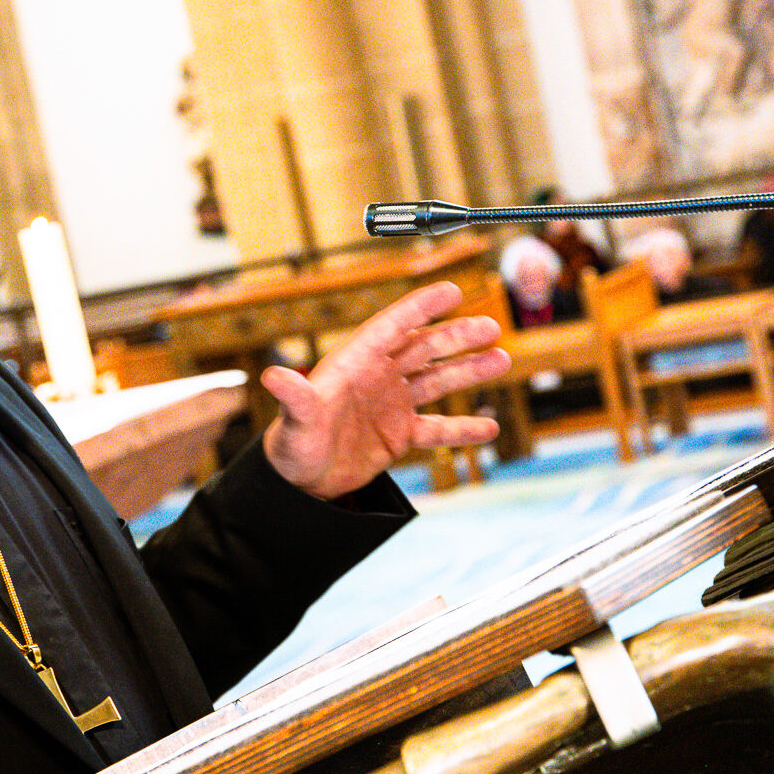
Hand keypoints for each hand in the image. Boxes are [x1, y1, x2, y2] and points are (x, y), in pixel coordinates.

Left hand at [261, 281, 509, 499]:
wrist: (299, 483)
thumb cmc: (291, 446)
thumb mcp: (296, 421)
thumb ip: (294, 398)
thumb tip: (272, 376)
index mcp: (354, 363)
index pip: (392, 327)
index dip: (421, 307)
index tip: (452, 290)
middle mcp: (377, 378)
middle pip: (423, 349)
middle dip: (457, 336)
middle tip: (491, 327)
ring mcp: (391, 405)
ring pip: (437, 381)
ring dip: (468, 371)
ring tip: (501, 359)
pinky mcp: (399, 435)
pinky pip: (438, 428)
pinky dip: (463, 428)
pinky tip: (489, 427)